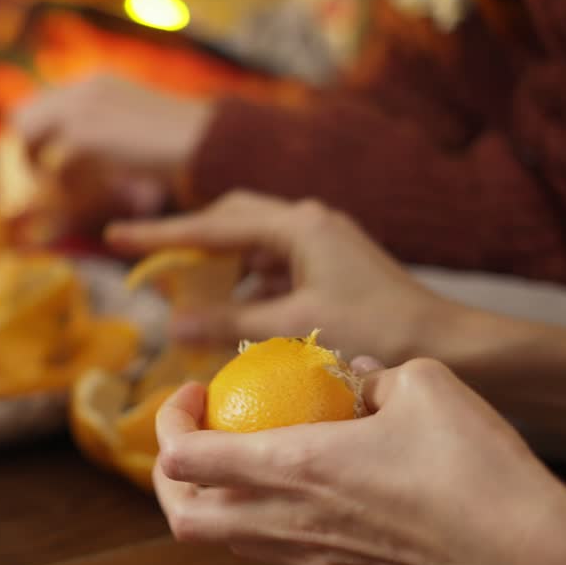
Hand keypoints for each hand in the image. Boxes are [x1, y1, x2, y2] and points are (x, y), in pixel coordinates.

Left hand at [10, 73, 213, 230]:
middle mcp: (83, 89)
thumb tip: (79, 160)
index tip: (44, 166)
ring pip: (29, 143)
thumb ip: (108, 134)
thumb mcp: (140, 128)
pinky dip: (65, 189)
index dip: (39, 136)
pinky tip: (88, 199)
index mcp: (98, 83)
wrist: (207, 144)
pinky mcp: (83, 138)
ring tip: (66, 194)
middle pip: (22, 118)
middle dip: (26, 152)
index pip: (43, 103)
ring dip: (39, 171)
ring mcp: (80, 111)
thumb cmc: (186, 145)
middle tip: (40, 183)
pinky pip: (53, 168)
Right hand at [107, 191, 453, 365]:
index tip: (115, 237)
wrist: (450, 344)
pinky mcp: (328, 266)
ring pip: (249, 246)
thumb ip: (229, 324)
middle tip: (144, 260)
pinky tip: (230, 317)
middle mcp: (308, 223)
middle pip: (229, 221)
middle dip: (186, 241)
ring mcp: (320, 243)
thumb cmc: (376, 333)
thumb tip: (171, 324)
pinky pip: (269, 268)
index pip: (212, 226)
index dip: (160, 236)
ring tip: (183, 296)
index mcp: (298, 226)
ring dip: (216, 268)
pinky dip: (242, 288)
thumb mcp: (293, 331)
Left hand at [151, 357, 565, 564]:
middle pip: (182, 518)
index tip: (193, 392)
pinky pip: (272, 553)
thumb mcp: (421, 382)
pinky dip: (259, 521)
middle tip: (195, 435)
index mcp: (292, 466)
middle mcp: (287, 520)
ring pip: (224, 542)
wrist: (524, 551)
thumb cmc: (472, 462)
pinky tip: (300, 488)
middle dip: (168, 478)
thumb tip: (352, 374)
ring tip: (243, 459)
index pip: (182, 459)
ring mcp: (310, 557)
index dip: (167, 422)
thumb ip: (370, 374)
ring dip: (213, 501)